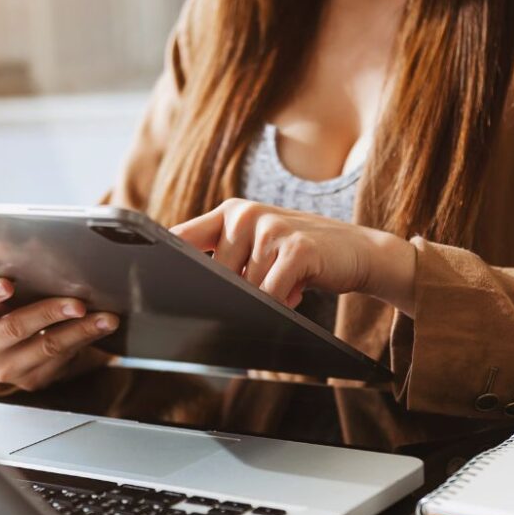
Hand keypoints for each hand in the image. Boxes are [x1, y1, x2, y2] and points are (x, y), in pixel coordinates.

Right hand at [0, 278, 118, 390]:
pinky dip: (84, 341)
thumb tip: (34, 243)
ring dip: (80, 331)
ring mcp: (5, 368)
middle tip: (78, 304)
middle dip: (50, 312)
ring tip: (105, 318)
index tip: (8, 285)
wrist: (6, 349)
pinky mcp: (30, 380)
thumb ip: (8, 270)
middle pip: (15, 327)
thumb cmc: (4, 309)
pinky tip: (100, 328)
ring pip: (45, 347)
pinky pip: (61, 361)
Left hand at [171, 199, 416, 314]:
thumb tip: (181, 290)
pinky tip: (297, 291)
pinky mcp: (297, 249)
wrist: (358, 250)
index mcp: (230, 212)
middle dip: (234, 293)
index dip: (168, 266)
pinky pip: (271, 294)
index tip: (155, 289)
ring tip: (287, 283)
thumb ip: (223, 257)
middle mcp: (245, 214)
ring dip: (265, 298)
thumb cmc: (300, 255)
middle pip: (215, 275)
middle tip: (263, 287)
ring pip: (245, 288)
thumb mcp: (257, 246)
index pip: (182, 237)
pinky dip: (281, 303)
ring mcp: (271, 229)